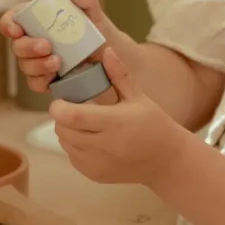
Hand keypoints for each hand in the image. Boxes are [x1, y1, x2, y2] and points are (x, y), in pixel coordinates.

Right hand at [0, 0, 127, 93]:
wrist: (111, 56)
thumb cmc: (97, 30)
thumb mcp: (94, 14)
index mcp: (38, 21)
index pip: (14, 19)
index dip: (9, 24)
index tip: (17, 29)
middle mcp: (33, 41)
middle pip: (17, 46)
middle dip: (27, 47)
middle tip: (46, 46)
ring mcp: (38, 62)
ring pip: (25, 66)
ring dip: (37, 65)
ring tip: (57, 63)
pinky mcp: (46, 79)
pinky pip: (35, 83)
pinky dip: (41, 81)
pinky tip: (53, 78)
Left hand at [49, 46, 189, 187]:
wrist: (165, 160)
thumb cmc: (153, 124)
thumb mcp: (138, 97)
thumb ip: (118, 74)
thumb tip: (106, 49)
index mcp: (113, 123)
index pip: (71, 116)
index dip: (59, 107)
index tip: (62, 99)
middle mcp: (102, 146)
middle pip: (63, 129)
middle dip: (62, 117)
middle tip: (73, 108)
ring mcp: (97, 163)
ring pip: (65, 143)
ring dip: (67, 131)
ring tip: (82, 122)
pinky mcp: (94, 175)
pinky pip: (72, 157)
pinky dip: (74, 146)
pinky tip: (89, 139)